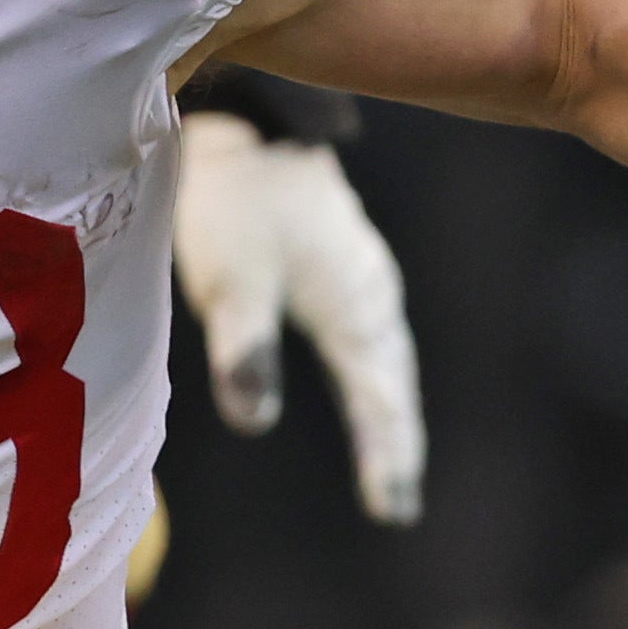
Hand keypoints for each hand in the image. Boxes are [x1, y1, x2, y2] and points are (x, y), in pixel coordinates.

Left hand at [170, 110, 424, 524]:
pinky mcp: (339, 257)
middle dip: (395, 441)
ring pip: (383, 357)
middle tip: (397, 501)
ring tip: (388, 457)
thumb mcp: (230, 277)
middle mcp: (370, 293)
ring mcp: (360, 272)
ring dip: (385, 407)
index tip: (392, 508)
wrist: (244, 120)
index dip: (385, 455)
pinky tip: (363, 377)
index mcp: (354, 306)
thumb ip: (243, 345)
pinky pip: (367, 333)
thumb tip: (253, 420)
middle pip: (392, 382)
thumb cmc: (236, 199)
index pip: (378, 398)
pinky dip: (370, 371)